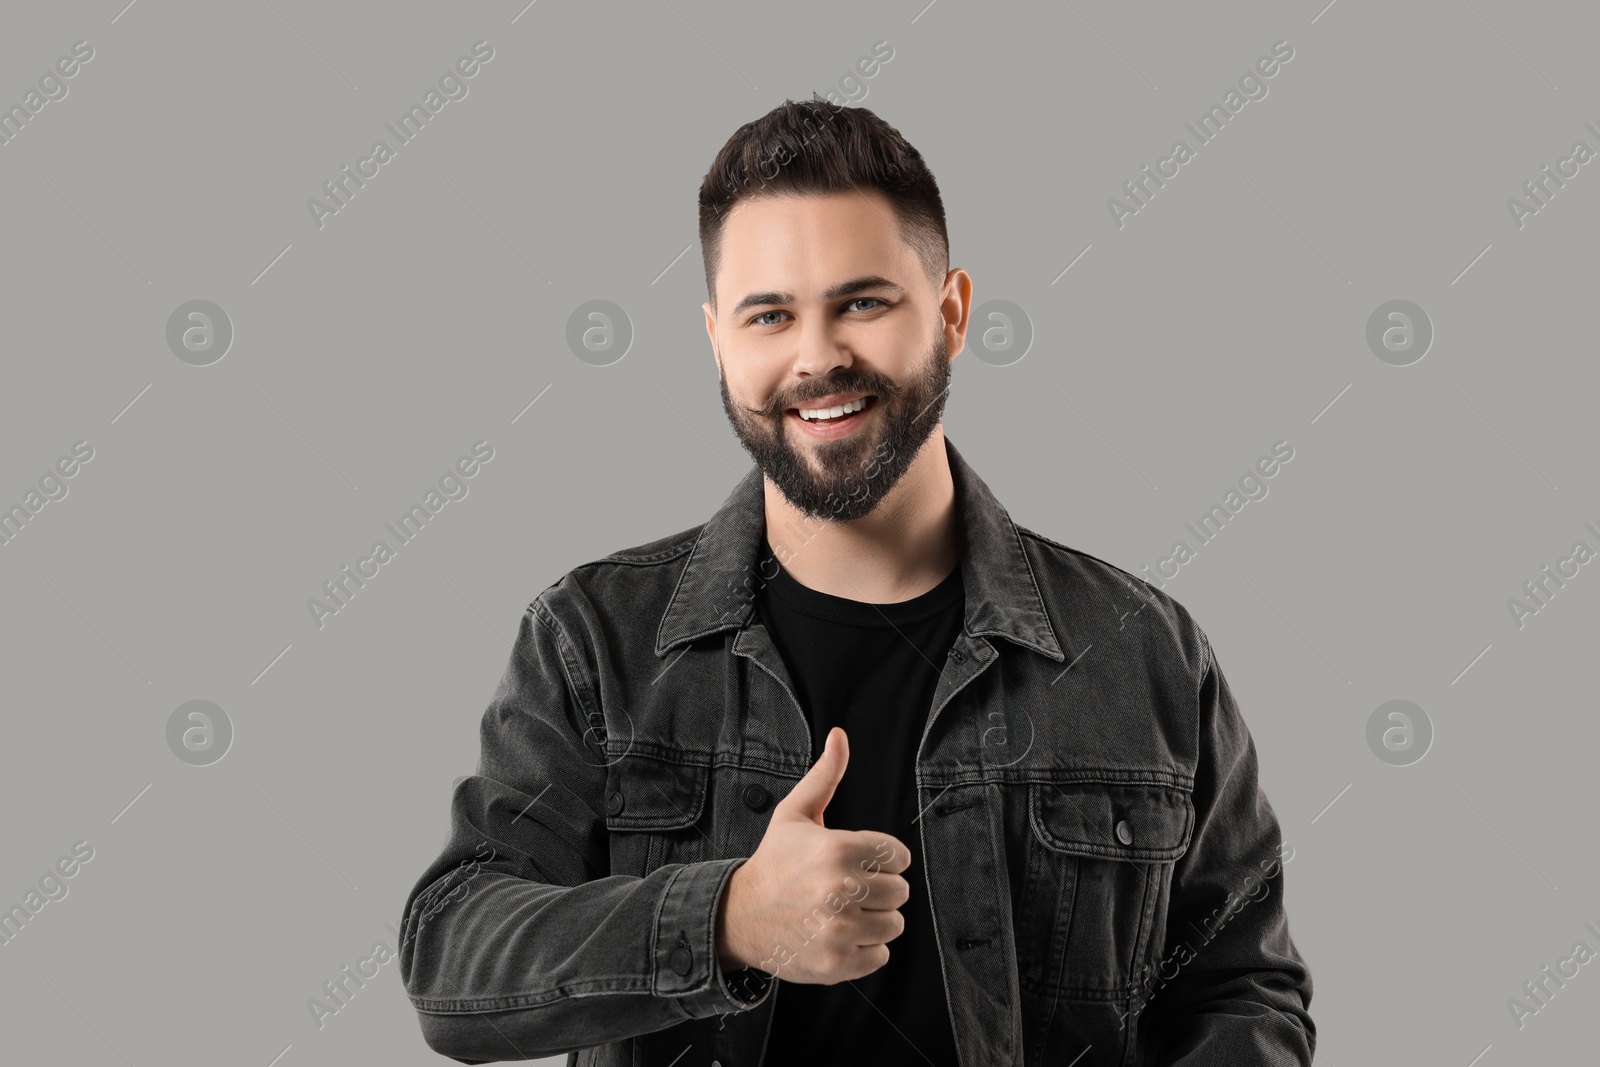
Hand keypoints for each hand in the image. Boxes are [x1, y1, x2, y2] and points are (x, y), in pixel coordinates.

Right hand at [716, 726, 913, 984]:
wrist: (738, 916)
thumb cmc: (774, 862)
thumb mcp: (795, 814)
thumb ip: (825, 775)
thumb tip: (839, 736)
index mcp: (837, 849)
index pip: (899, 857)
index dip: (880, 859)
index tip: (856, 862)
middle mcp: (840, 889)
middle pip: (900, 892)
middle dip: (878, 890)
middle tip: (846, 889)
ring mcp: (838, 930)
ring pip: (893, 926)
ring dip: (873, 920)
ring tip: (841, 912)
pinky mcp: (836, 963)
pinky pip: (880, 957)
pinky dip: (863, 950)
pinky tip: (837, 935)